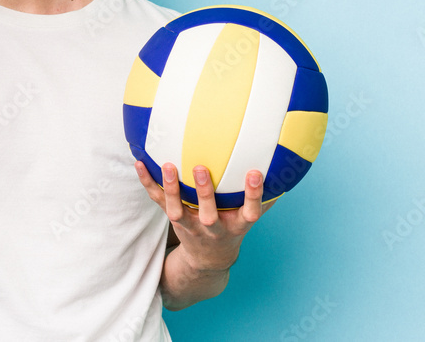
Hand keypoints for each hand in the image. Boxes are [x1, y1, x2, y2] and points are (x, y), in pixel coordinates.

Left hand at [135, 161, 274, 270]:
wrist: (207, 261)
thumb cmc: (231, 229)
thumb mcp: (248, 218)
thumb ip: (263, 197)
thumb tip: (286, 167)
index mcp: (236, 226)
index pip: (249, 212)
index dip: (253, 194)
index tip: (255, 173)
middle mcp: (212, 228)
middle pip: (208, 214)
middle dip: (205, 193)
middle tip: (202, 167)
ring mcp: (190, 226)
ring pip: (178, 210)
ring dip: (172, 189)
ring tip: (168, 165)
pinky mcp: (173, 219)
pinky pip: (157, 201)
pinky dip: (147, 183)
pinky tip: (138, 162)